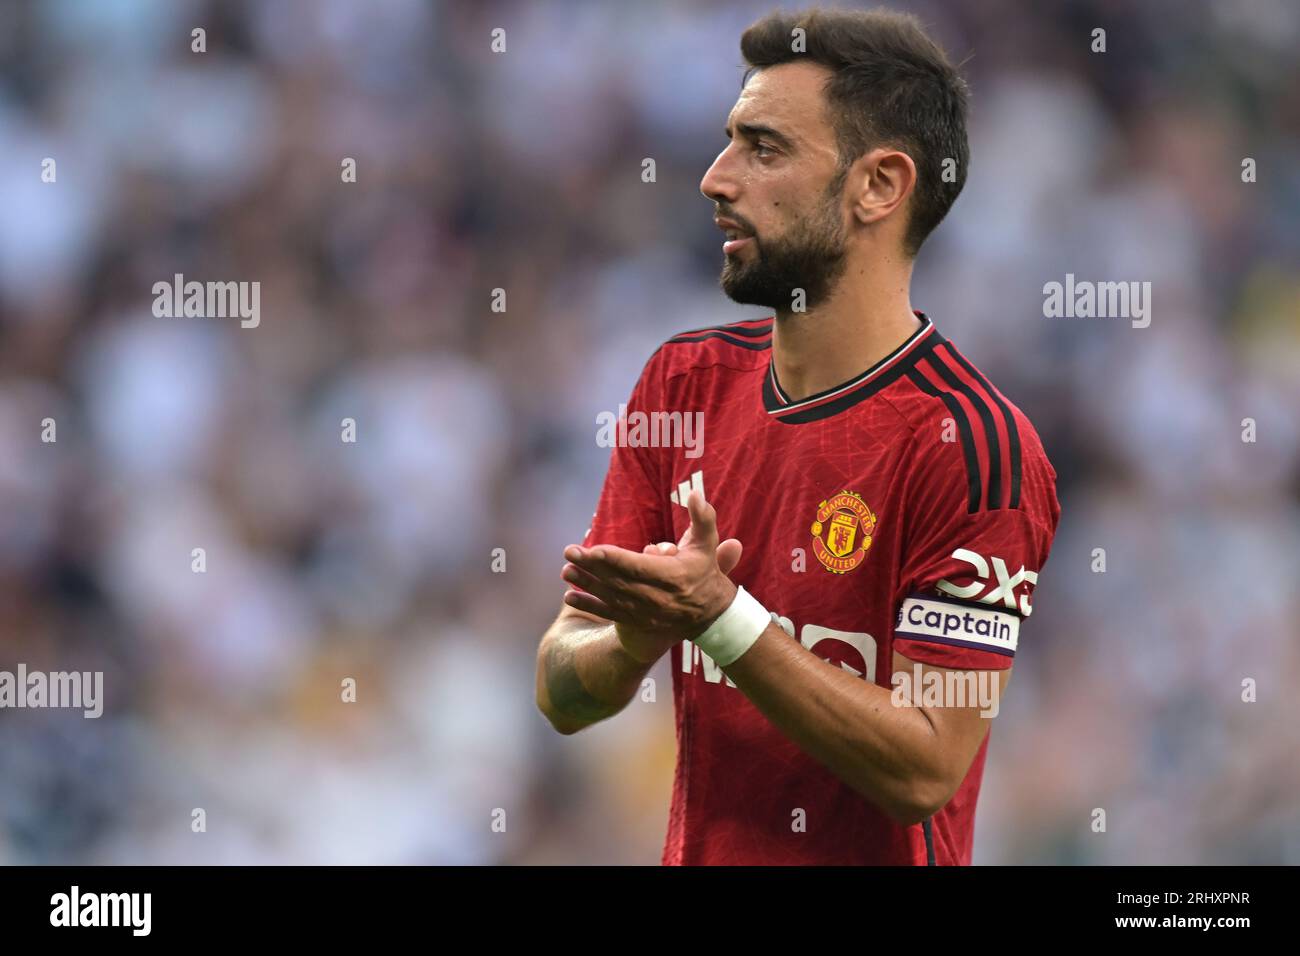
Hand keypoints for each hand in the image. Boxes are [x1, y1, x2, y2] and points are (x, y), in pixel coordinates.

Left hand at [561, 490, 742, 663]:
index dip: (617, 559)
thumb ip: (703, 518)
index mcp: (673, 576)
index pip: (640, 567)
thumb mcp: (707, 543)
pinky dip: (589, 606)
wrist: (710, 614)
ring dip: (586, 584)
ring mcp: (645, 611)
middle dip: (592, 567)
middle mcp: (657, 597)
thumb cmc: (705, 571)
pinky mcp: (637, 621)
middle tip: (570, 552)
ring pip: (611, 596)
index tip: (595, 549)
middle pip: (619, 580)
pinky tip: (569, 597)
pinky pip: (609, 613)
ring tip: (566, 570)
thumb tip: (695, 494)